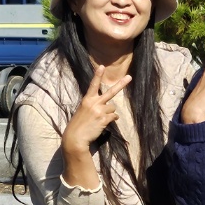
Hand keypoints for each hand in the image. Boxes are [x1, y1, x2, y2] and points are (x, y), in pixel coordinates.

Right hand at [60, 64, 131, 188]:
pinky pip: (114, 117)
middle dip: (121, 84)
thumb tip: (109, 109)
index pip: (93, 85)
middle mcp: (94, 103)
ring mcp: (99, 111)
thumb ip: (93, 106)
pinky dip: (111, 119)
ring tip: (100, 119)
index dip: (98, 75)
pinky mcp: (104, 119)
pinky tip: (104, 123)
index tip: (102, 66)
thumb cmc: (78, 125)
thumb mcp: (83, 111)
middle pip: (111, 92)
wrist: (75, 137)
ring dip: (110, 113)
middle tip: (129, 77)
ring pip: (113, 108)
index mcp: (87, 100)